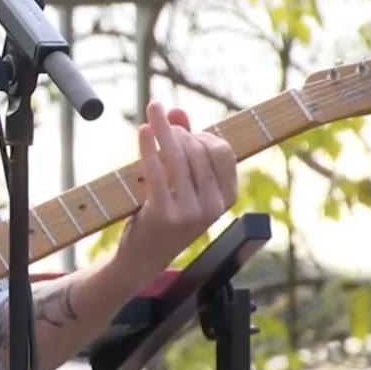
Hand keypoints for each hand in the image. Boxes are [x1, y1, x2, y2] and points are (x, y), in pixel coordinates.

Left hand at [115, 101, 237, 280]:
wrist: (144, 258)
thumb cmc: (164, 216)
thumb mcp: (182, 186)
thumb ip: (185, 149)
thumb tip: (177, 111)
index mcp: (227, 198)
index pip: (223, 152)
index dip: (202, 134)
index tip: (182, 131)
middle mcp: (213, 206)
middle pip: (199, 150)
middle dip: (178, 130)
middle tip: (160, 118)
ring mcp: (190, 211)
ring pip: (179, 157)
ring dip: (164, 130)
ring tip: (152, 114)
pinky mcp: (164, 213)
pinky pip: (157, 171)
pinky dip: (149, 147)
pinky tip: (143, 131)